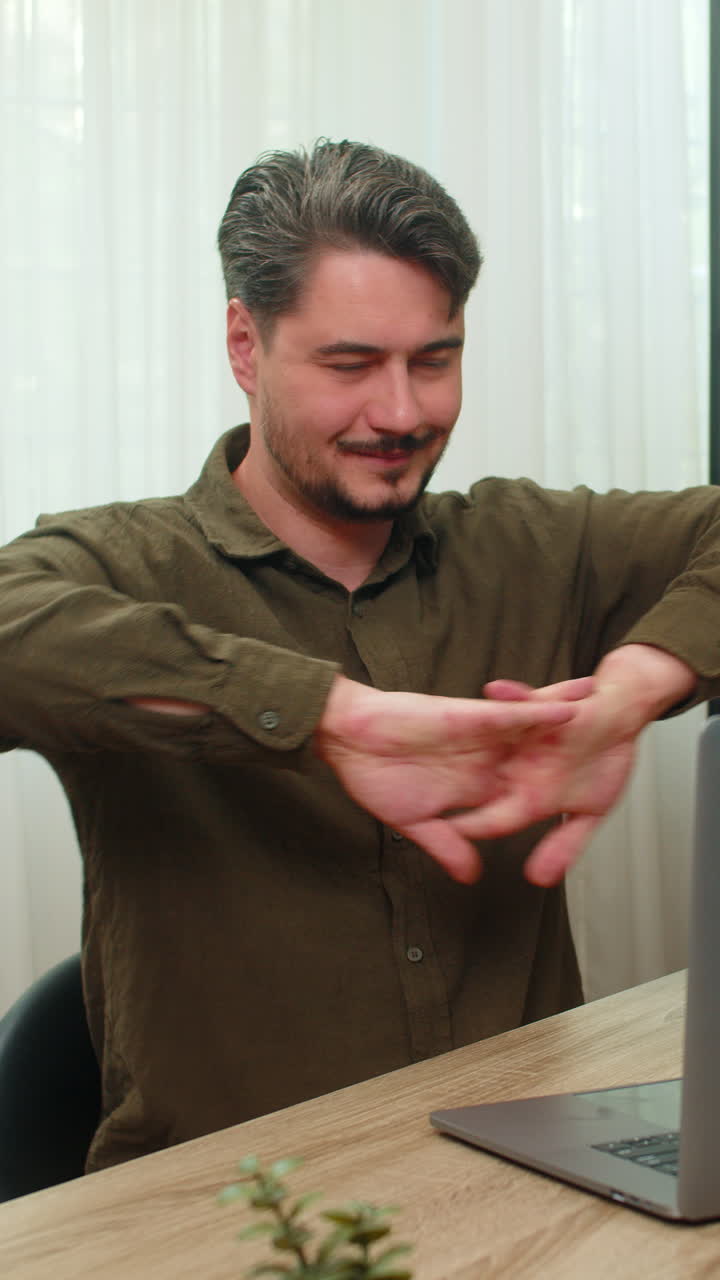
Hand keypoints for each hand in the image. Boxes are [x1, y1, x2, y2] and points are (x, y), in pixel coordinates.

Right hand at [314, 676, 578, 883]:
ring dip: (566, 721)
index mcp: (472, 787)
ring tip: (604, 711)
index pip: (519, 794)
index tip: (578, 801)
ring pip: (531, 729)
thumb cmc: (373, 777)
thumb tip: (471, 877)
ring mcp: (478, 737)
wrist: (347, 740)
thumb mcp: (416, 822)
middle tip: (609, 744)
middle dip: (568, 751)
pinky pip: (509, 715)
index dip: (549, 796)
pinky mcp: (467, 717)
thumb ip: (448, 845)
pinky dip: (536, 712)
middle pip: (535, 756)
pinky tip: (566, 710)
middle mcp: (482, 760)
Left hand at [468, 645, 695, 885]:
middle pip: (479, 778)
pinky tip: (496, 691)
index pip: (492, 817)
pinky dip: (509, 696)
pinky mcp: (538, 708)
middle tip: (421, 788)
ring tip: (447, 733)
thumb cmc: (602, 762)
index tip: (448, 839)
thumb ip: (565, 843)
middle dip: (450, 780)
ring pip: (493, 738)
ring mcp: (526, 736)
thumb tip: (540, 879)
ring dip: (473, 734)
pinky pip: (519, 702)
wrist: (622, 721)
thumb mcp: (590, 810)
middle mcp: (519, 766)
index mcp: (527, 795)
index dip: (472, 828)